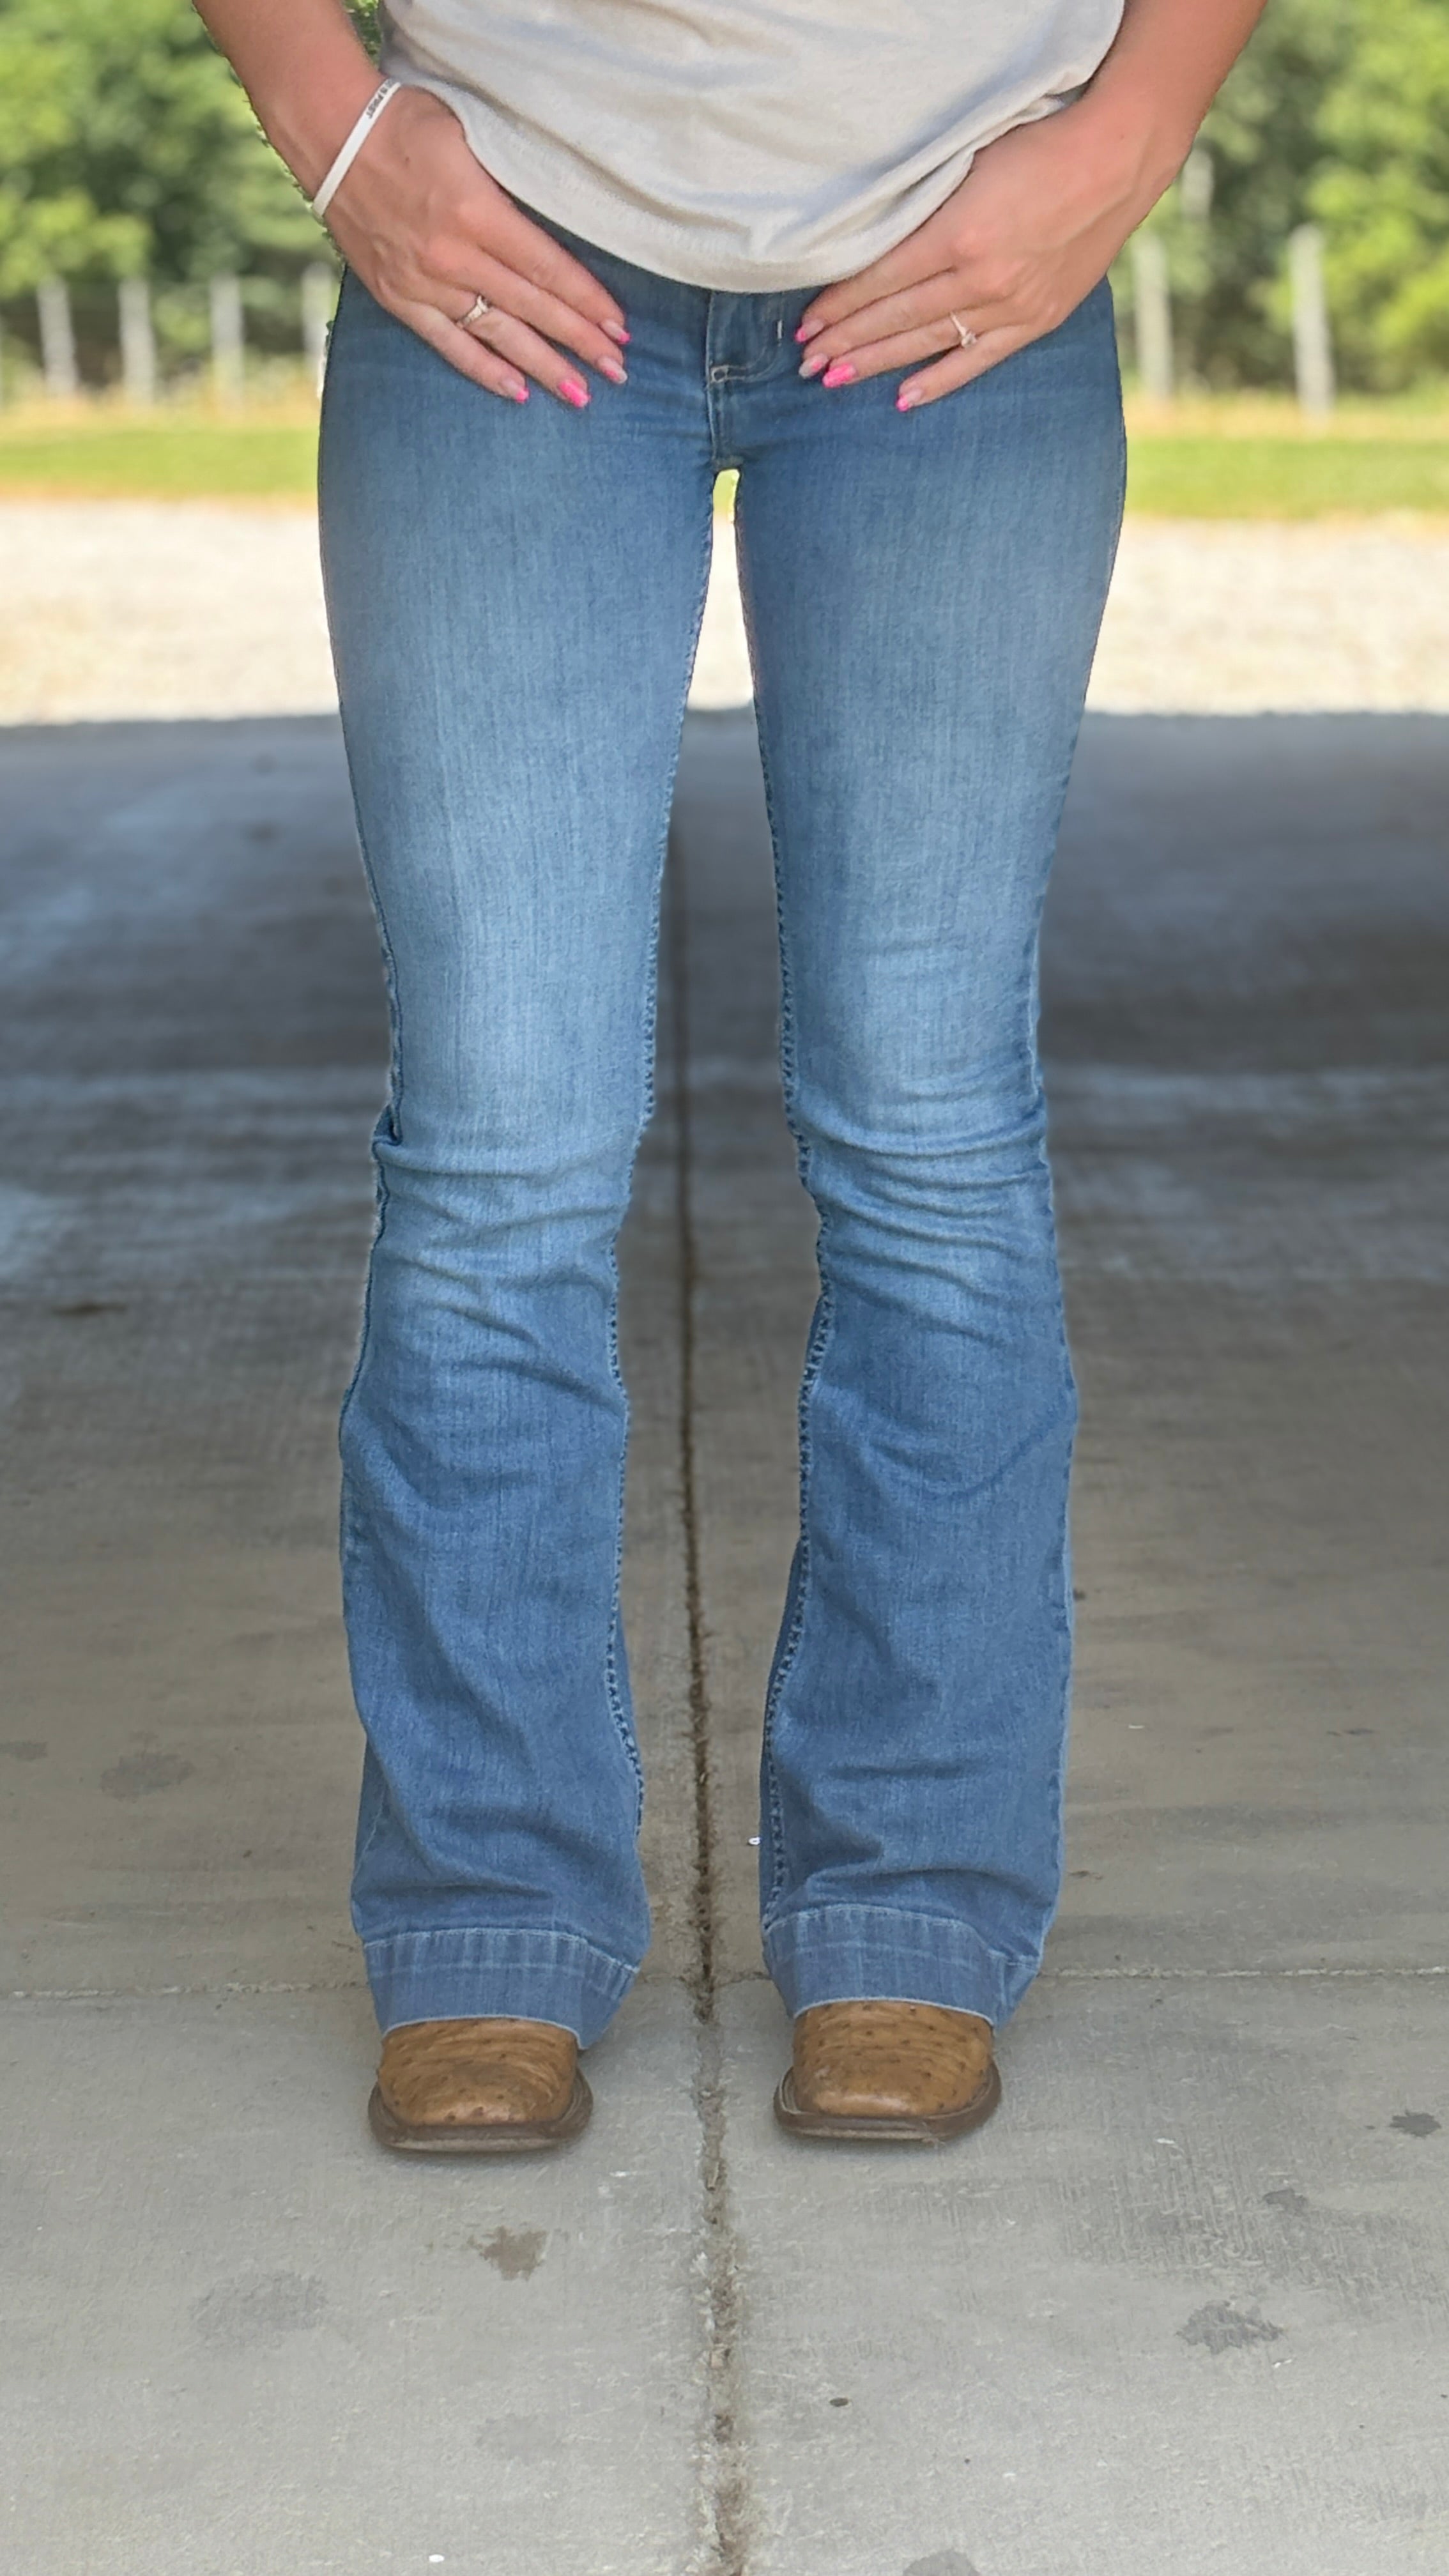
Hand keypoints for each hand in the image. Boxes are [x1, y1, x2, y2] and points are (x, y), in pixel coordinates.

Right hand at [323, 86, 628, 406]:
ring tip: (580, 394)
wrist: (330, 134)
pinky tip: (517, 392)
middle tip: (617, 370)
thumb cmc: (405, 122)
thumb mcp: (471, 136)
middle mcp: (452, 256)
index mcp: (476, 210)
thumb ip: (511, 182)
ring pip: (496, 334)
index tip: (619, 327)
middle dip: (579, 341)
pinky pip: (448, 344)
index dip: (587, 300)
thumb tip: (556, 222)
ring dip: (542, 366)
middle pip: (531, 307)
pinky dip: (484, 370)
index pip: (546, 267)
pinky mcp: (398, 297)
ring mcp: (424, 282)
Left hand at [796, 103, 1170, 411]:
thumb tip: (874, 240)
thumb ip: (925, 207)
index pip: (881, 279)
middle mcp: (981, 278)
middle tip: (807, 362)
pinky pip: (976, 360)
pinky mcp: (1035, 320)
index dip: (840, 303)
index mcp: (959, 234)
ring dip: (877, 363)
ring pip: (927, 342)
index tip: (807, 322)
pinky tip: (903, 398)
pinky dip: (938, 380)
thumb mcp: (971, 165)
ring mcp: (1009, 305)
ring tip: (835, 379)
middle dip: (846, 340)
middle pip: (896, 317)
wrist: (1116, 160)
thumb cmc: (1040, 147)